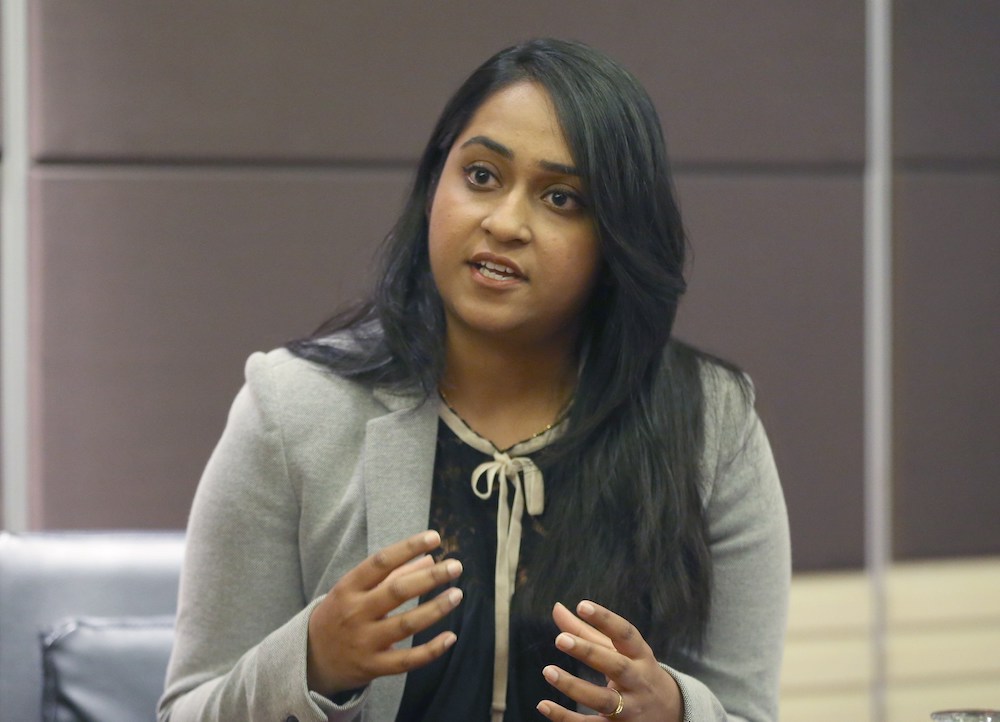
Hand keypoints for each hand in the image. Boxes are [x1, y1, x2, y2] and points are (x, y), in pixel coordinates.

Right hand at [306, 530, 462, 695]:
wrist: (311, 658)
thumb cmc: (341, 612)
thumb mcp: (356, 589)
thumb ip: (394, 574)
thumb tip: (431, 559)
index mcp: (349, 587)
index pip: (381, 562)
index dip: (408, 547)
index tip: (434, 537)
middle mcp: (355, 612)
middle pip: (397, 592)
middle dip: (430, 578)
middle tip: (455, 566)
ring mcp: (363, 641)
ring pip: (406, 625)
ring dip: (435, 609)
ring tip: (457, 595)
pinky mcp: (372, 667)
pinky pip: (406, 661)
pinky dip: (431, 650)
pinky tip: (451, 637)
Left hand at [536, 601, 682, 721]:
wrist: (670, 714)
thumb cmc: (635, 672)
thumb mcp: (618, 651)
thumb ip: (586, 631)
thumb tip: (556, 608)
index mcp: (640, 656)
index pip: (626, 634)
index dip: (605, 619)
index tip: (582, 605)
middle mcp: (638, 681)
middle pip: (616, 667)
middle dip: (589, 653)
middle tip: (560, 639)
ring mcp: (630, 708)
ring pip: (604, 700)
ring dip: (575, 687)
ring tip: (548, 671)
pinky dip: (566, 717)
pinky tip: (544, 705)